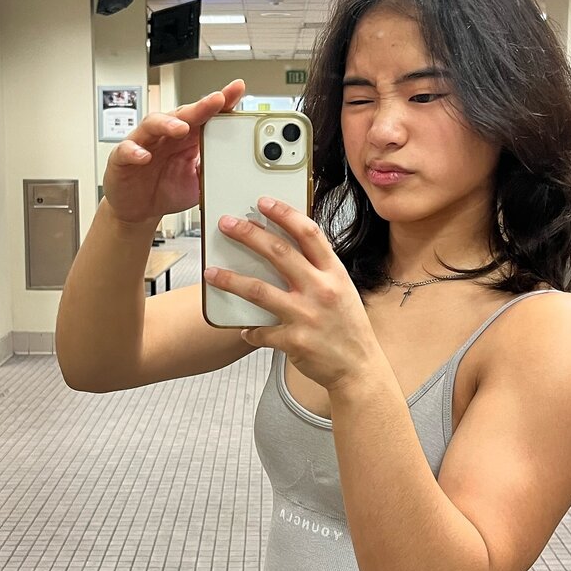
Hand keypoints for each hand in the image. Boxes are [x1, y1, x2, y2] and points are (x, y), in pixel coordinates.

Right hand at [102, 80, 245, 224]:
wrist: (139, 209)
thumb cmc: (166, 189)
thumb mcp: (197, 182)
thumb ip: (213, 169)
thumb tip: (236, 164)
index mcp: (186, 138)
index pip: (205, 115)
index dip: (220, 102)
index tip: (237, 90)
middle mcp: (165, 136)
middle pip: (183, 114)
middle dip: (201, 106)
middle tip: (217, 100)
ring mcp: (144, 144)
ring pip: (153, 124)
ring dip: (168, 123)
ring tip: (181, 128)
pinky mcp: (123, 159)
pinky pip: (127, 150)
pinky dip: (135, 151)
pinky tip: (144, 156)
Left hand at [203, 198, 380, 392]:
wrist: (359, 368)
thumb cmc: (348, 327)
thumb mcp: (342, 290)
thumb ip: (318, 270)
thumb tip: (286, 249)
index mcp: (334, 273)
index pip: (309, 233)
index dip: (284, 214)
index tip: (263, 202)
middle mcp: (321, 290)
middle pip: (279, 253)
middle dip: (249, 234)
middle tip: (227, 224)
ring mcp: (307, 316)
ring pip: (259, 290)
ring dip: (231, 280)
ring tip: (210, 273)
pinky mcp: (294, 341)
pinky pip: (261, 331)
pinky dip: (249, 330)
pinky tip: (242, 328)